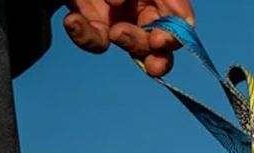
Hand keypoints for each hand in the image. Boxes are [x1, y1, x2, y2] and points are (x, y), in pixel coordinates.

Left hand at [63, 1, 195, 77]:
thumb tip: (135, 6)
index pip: (180, 21)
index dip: (176, 34)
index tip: (160, 40)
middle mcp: (143, 5)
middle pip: (160, 40)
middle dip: (150, 46)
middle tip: (129, 36)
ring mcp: (119, 16)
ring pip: (132, 47)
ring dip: (127, 43)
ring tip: (113, 32)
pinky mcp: (92, 22)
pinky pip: (95, 41)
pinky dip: (84, 37)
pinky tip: (73, 21)